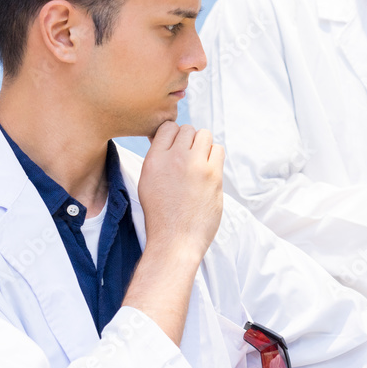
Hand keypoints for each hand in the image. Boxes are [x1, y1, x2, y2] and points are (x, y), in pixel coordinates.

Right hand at [138, 122, 224, 257]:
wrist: (175, 240)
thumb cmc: (161, 214)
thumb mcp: (148, 181)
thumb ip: (158, 158)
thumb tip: (168, 137)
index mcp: (154, 160)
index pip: (168, 127)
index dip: (174, 135)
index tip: (177, 148)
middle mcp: (174, 158)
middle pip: (188, 129)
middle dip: (189, 141)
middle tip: (189, 160)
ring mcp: (195, 165)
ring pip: (205, 135)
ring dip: (204, 146)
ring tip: (199, 164)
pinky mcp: (213, 175)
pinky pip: (219, 150)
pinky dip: (215, 157)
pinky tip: (209, 171)